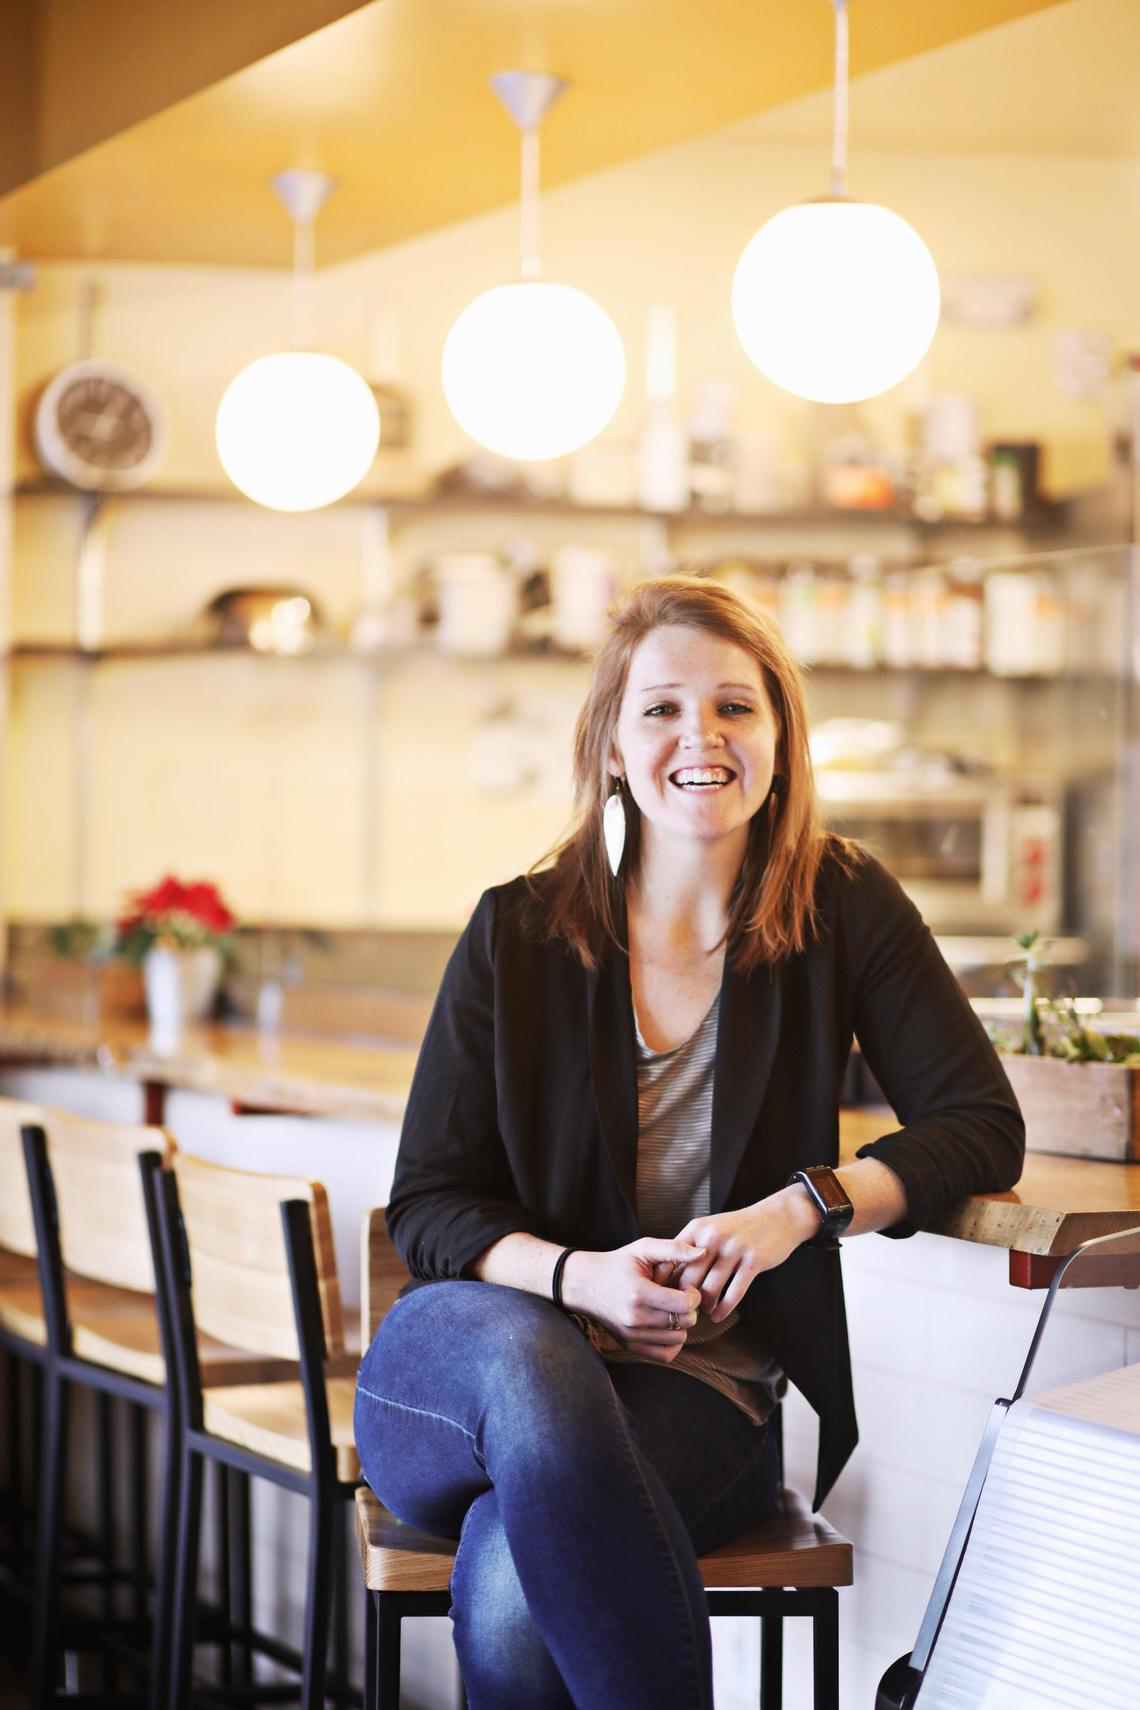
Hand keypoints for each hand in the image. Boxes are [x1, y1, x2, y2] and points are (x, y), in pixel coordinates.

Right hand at [562, 1238, 704, 1364]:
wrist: (584, 1284)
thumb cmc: (617, 1264)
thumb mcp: (643, 1249)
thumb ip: (674, 1248)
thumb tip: (703, 1253)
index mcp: (639, 1293)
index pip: (684, 1305)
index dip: (694, 1294)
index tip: (685, 1286)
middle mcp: (635, 1319)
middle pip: (685, 1322)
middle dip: (689, 1308)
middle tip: (678, 1295)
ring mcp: (631, 1336)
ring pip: (679, 1339)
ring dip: (681, 1324)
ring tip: (669, 1308)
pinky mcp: (630, 1346)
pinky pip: (666, 1355)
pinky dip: (673, 1342)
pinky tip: (666, 1324)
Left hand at [674, 1189, 818, 1322]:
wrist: (778, 1216)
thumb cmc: (739, 1228)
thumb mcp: (711, 1228)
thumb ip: (690, 1248)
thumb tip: (667, 1276)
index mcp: (697, 1228)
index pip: (671, 1259)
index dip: (665, 1282)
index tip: (663, 1298)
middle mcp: (712, 1237)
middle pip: (689, 1278)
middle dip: (685, 1299)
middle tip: (685, 1311)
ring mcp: (734, 1248)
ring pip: (710, 1288)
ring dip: (705, 1306)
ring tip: (704, 1313)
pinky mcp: (754, 1260)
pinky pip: (734, 1292)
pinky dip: (724, 1309)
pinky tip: (719, 1316)